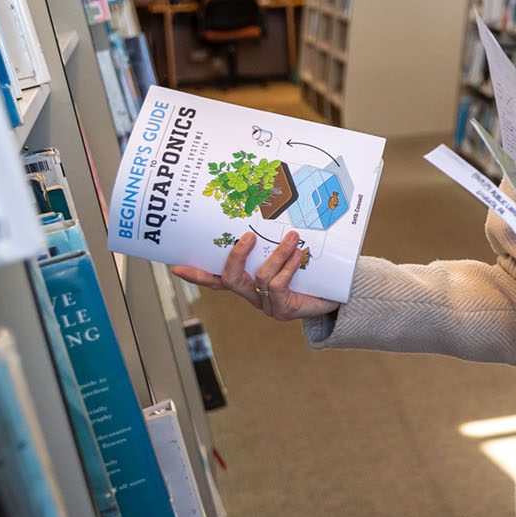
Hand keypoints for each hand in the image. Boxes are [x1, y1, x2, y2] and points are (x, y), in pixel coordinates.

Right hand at [172, 231, 337, 321]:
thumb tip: (272, 206)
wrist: (340, 295)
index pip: (217, 278)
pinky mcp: (284, 310)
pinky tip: (298, 255)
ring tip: (291, 237)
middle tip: (246, 237)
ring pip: (259, 278)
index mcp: (249, 282)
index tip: (175, 266)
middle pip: (229, 280)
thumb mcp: (293, 252)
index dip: (197, 274)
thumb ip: (277, 239)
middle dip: (235, 257)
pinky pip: (277, 285)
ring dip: (275, 255)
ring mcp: (268, 305)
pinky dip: (287, 267)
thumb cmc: (313, 271)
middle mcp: (254, 295)